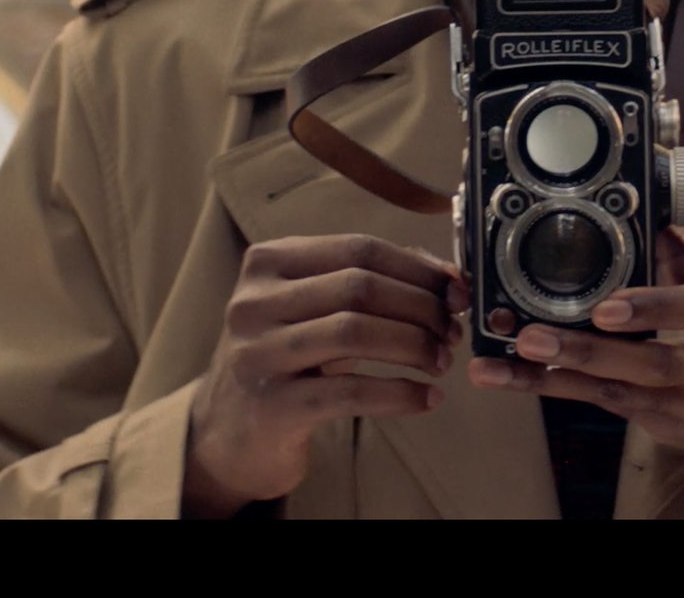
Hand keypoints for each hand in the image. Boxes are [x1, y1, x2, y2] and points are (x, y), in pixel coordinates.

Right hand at [183, 235, 458, 517]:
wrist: (228, 434)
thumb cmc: (284, 361)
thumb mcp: (312, 309)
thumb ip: (369, 282)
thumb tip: (446, 275)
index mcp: (267, 263)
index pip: (357, 249)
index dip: (416, 268)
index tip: (455, 290)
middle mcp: (254, 302)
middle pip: (359, 287)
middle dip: (420, 308)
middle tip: (451, 332)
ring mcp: (259, 354)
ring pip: (355, 333)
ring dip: (413, 345)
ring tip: (440, 362)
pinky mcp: (273, 407)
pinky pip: (350, 392)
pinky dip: (399, 393)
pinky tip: (426, 398)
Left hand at [467, 222, 683, 468]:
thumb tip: (636, 193)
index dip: (653, 310)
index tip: (605, 307)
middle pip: (654, 364)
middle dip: (587, 352)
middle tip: (530, 336)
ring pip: (622, 395)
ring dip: (557, 379)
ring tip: (501, 365)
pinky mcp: (672, 428)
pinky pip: (612, 408)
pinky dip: (564, 391)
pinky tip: (520, 378)